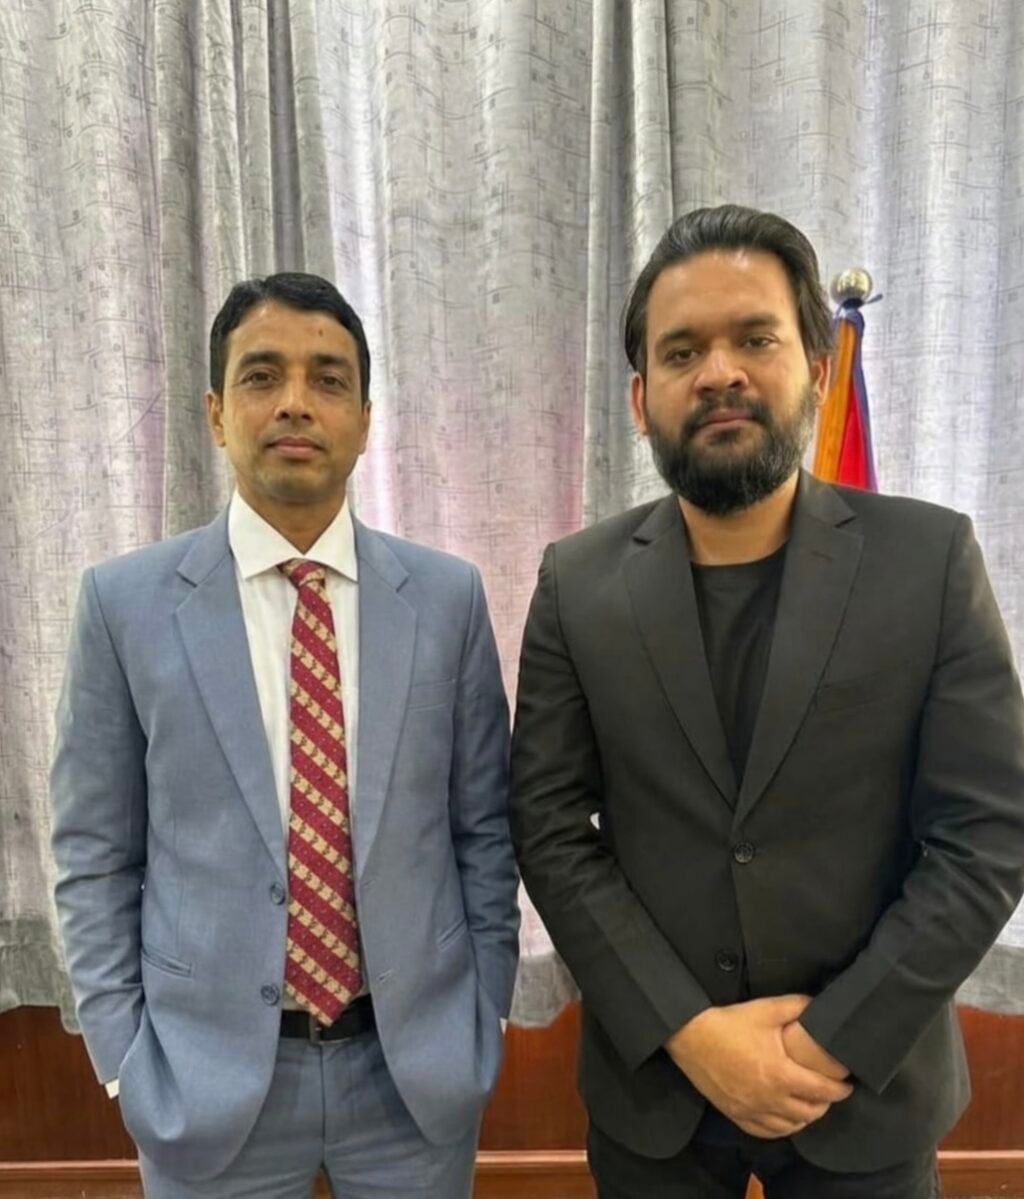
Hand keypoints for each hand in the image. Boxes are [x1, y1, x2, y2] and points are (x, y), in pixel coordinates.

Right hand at [664, 995, 852, 1138]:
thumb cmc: (729, 1022)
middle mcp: (770, 1098)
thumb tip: (819, 1005)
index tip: (847, 1084)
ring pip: (790, 1125)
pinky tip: (786, 1120)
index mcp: (781, 1073)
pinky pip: (766, 1132)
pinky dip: (782, 1129)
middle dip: (826, 1103)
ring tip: (811, 1104)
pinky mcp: (736, 1114)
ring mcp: (752, 1109)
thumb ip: (797, 1006)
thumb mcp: (766, 1008)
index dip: (840, 1089)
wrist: (690, 1035)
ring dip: (806, 1117)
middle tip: (831, 1092)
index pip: (822, 1090)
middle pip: (810, 1112)